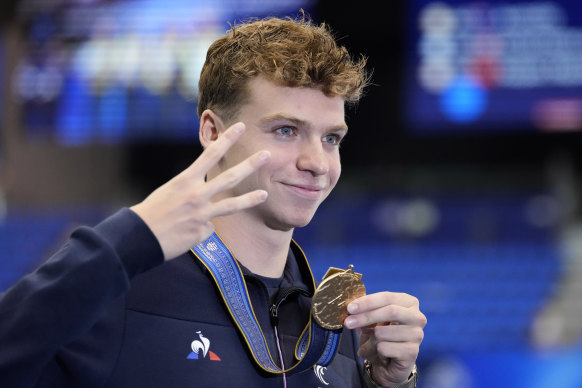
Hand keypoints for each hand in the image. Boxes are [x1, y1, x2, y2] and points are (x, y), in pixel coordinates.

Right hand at [131, 122, 269, 259]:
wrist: (139, 238)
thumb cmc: (152, 212)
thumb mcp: (170, 191)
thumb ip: (192, 189)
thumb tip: (209, 197)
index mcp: (185, 180)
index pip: (210, 154)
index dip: (228, 139)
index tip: (241, 127)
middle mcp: (196, 195)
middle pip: (230, 177)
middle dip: (250, 165)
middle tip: (267, 154)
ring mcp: (201, 215)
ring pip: (231, 205)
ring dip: (250, 199)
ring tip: (264, 194)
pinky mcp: (202, 232)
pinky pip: (208, 228)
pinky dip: (200, 229)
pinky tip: (185, 232)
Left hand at [345, 292, 425, 386]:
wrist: (390, 363)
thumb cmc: (382, 336)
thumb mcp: (373, 320)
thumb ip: (365, 311)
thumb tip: (351, 307)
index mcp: (409, 303)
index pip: (388, 297)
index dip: (367, 302)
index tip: (350, 308)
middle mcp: (417, 317)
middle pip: (390, 311)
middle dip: (366, 316)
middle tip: (348, 322)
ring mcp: (417, 335)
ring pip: (384, 332)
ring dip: (369, 339)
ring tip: (369, 345)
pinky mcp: (412, 352)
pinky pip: (385, 348)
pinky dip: (375, 350)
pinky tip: (381, 353)